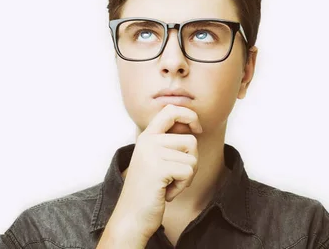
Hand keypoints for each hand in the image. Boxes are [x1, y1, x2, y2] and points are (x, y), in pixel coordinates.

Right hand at [104, 104, 202, 243]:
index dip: (190, 115)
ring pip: (192, 158)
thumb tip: (193, 129)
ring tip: (167, 185)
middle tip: (174, 176)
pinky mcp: (159, 168)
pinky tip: (166, 193)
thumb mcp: (155, 160)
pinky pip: (188, 171)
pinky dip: (182, 186)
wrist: (131, 217)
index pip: (171, 110)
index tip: (197, 129)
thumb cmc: (148, 191)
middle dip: (191, 161)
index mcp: (147, 136)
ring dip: (186, 177)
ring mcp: (152, 153)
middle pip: (191, 140)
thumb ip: (169, 143)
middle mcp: (148, 141)